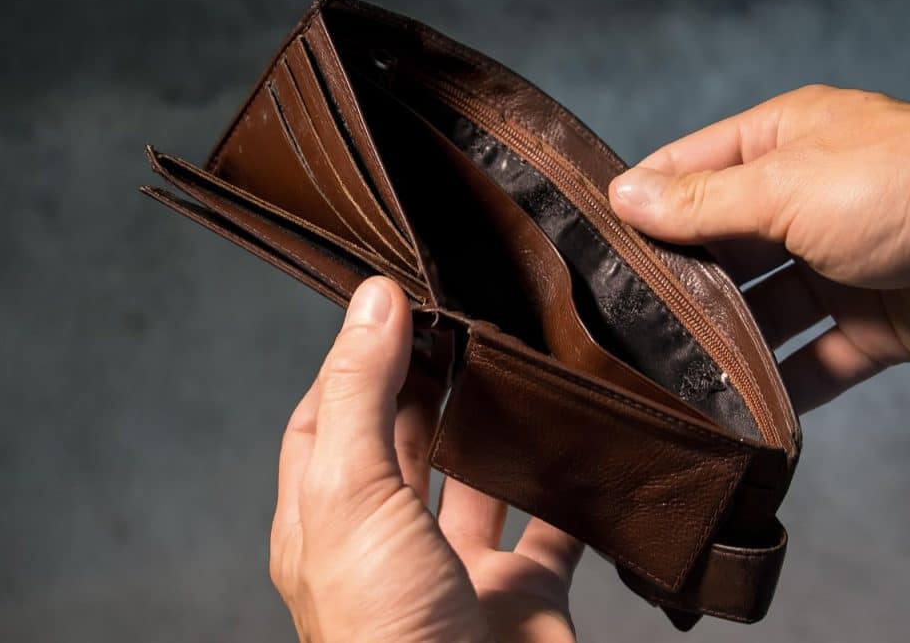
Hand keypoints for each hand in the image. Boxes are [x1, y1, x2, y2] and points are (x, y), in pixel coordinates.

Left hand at [270, 277, 582, 641]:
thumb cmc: (383, 633)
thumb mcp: (351, 492)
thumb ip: (361, 393)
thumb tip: (371, 300)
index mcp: (327, 521)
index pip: (326, 419)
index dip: (355, 361)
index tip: (391, 306)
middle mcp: (388, 543)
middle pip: (405, 443)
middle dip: (431, 385)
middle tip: (463, 323)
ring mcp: (457, 569)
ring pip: (480, 480)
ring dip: (500, 433)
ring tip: (521, 367)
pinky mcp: (523, 594)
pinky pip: (554, 526)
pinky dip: (570, 487)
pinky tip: (582, 443)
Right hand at [609, 85, 909, 412]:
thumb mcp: (789, 187)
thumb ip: (704, 203)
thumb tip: (625, 196)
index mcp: (782, 146)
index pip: (689, 172)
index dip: (641, 204)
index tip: (592, 246)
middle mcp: (805, 203)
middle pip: (721, 247)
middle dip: (680, 283)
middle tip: (625, 322)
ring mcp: (840, 265)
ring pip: (764, 310)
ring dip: (729, 341)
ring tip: (677, 373)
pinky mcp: (875, 324)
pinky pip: (817, 359)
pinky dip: (786, 385)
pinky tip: (747, 410)